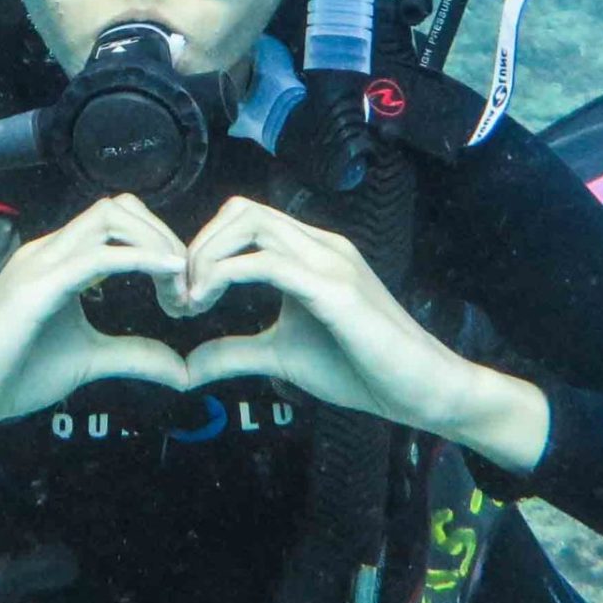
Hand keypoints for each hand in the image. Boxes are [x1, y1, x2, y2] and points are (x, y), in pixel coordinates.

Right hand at [0, 195, 189, 473]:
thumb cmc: (8, 376)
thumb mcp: (87, 361)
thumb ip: (134, 356)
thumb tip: (183, 369)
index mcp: (59, 260)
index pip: (118, 222)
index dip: (159, 244)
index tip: (182, 292)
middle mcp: (49, 250)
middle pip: (120, 208)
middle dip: (164, 237)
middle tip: (187, 286)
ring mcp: (40, 263)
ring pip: (110, 218)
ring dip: (156, 245)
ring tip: (179, 288)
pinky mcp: (35, 287)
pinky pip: (97, 256)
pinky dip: (140, 260)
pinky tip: (167, 278)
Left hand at [180, 198, 548, 475]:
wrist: (422, 391)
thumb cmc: (361, 370)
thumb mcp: (282, 357)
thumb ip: (235, 353)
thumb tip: (188, 365)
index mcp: (309, 252)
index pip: (244, 219)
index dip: (203, 248)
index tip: (183, 296)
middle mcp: (321, 244)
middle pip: (241, 211)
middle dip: (197, 247)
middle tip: (179, 297)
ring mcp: (330, 262)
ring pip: (252, 224)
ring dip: (207, 258)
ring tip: (191, 301)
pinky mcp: (335, 290)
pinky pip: (270, 262)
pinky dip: (226, 275)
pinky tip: (208, 303)